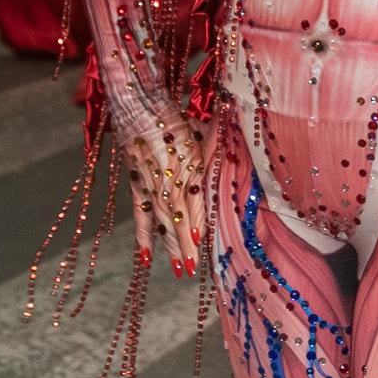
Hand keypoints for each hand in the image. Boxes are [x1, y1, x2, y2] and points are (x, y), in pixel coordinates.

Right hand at [124, 120, 209, 278]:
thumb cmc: (179, 119)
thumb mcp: (205, 132)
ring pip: (161, 222)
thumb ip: (220, 149)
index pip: (194, 200)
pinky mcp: (136, 186)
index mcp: (188, 166)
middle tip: (193, 269)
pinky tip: (146, 257)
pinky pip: (140, 216)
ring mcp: (150, 186)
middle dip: (185, 244)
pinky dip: (144, 236)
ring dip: (170, 247)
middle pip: (178, 218)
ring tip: (180, 269)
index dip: (197, 222)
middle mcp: (168, 180)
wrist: (141, 108)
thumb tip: (241, 157)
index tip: (203, 242)